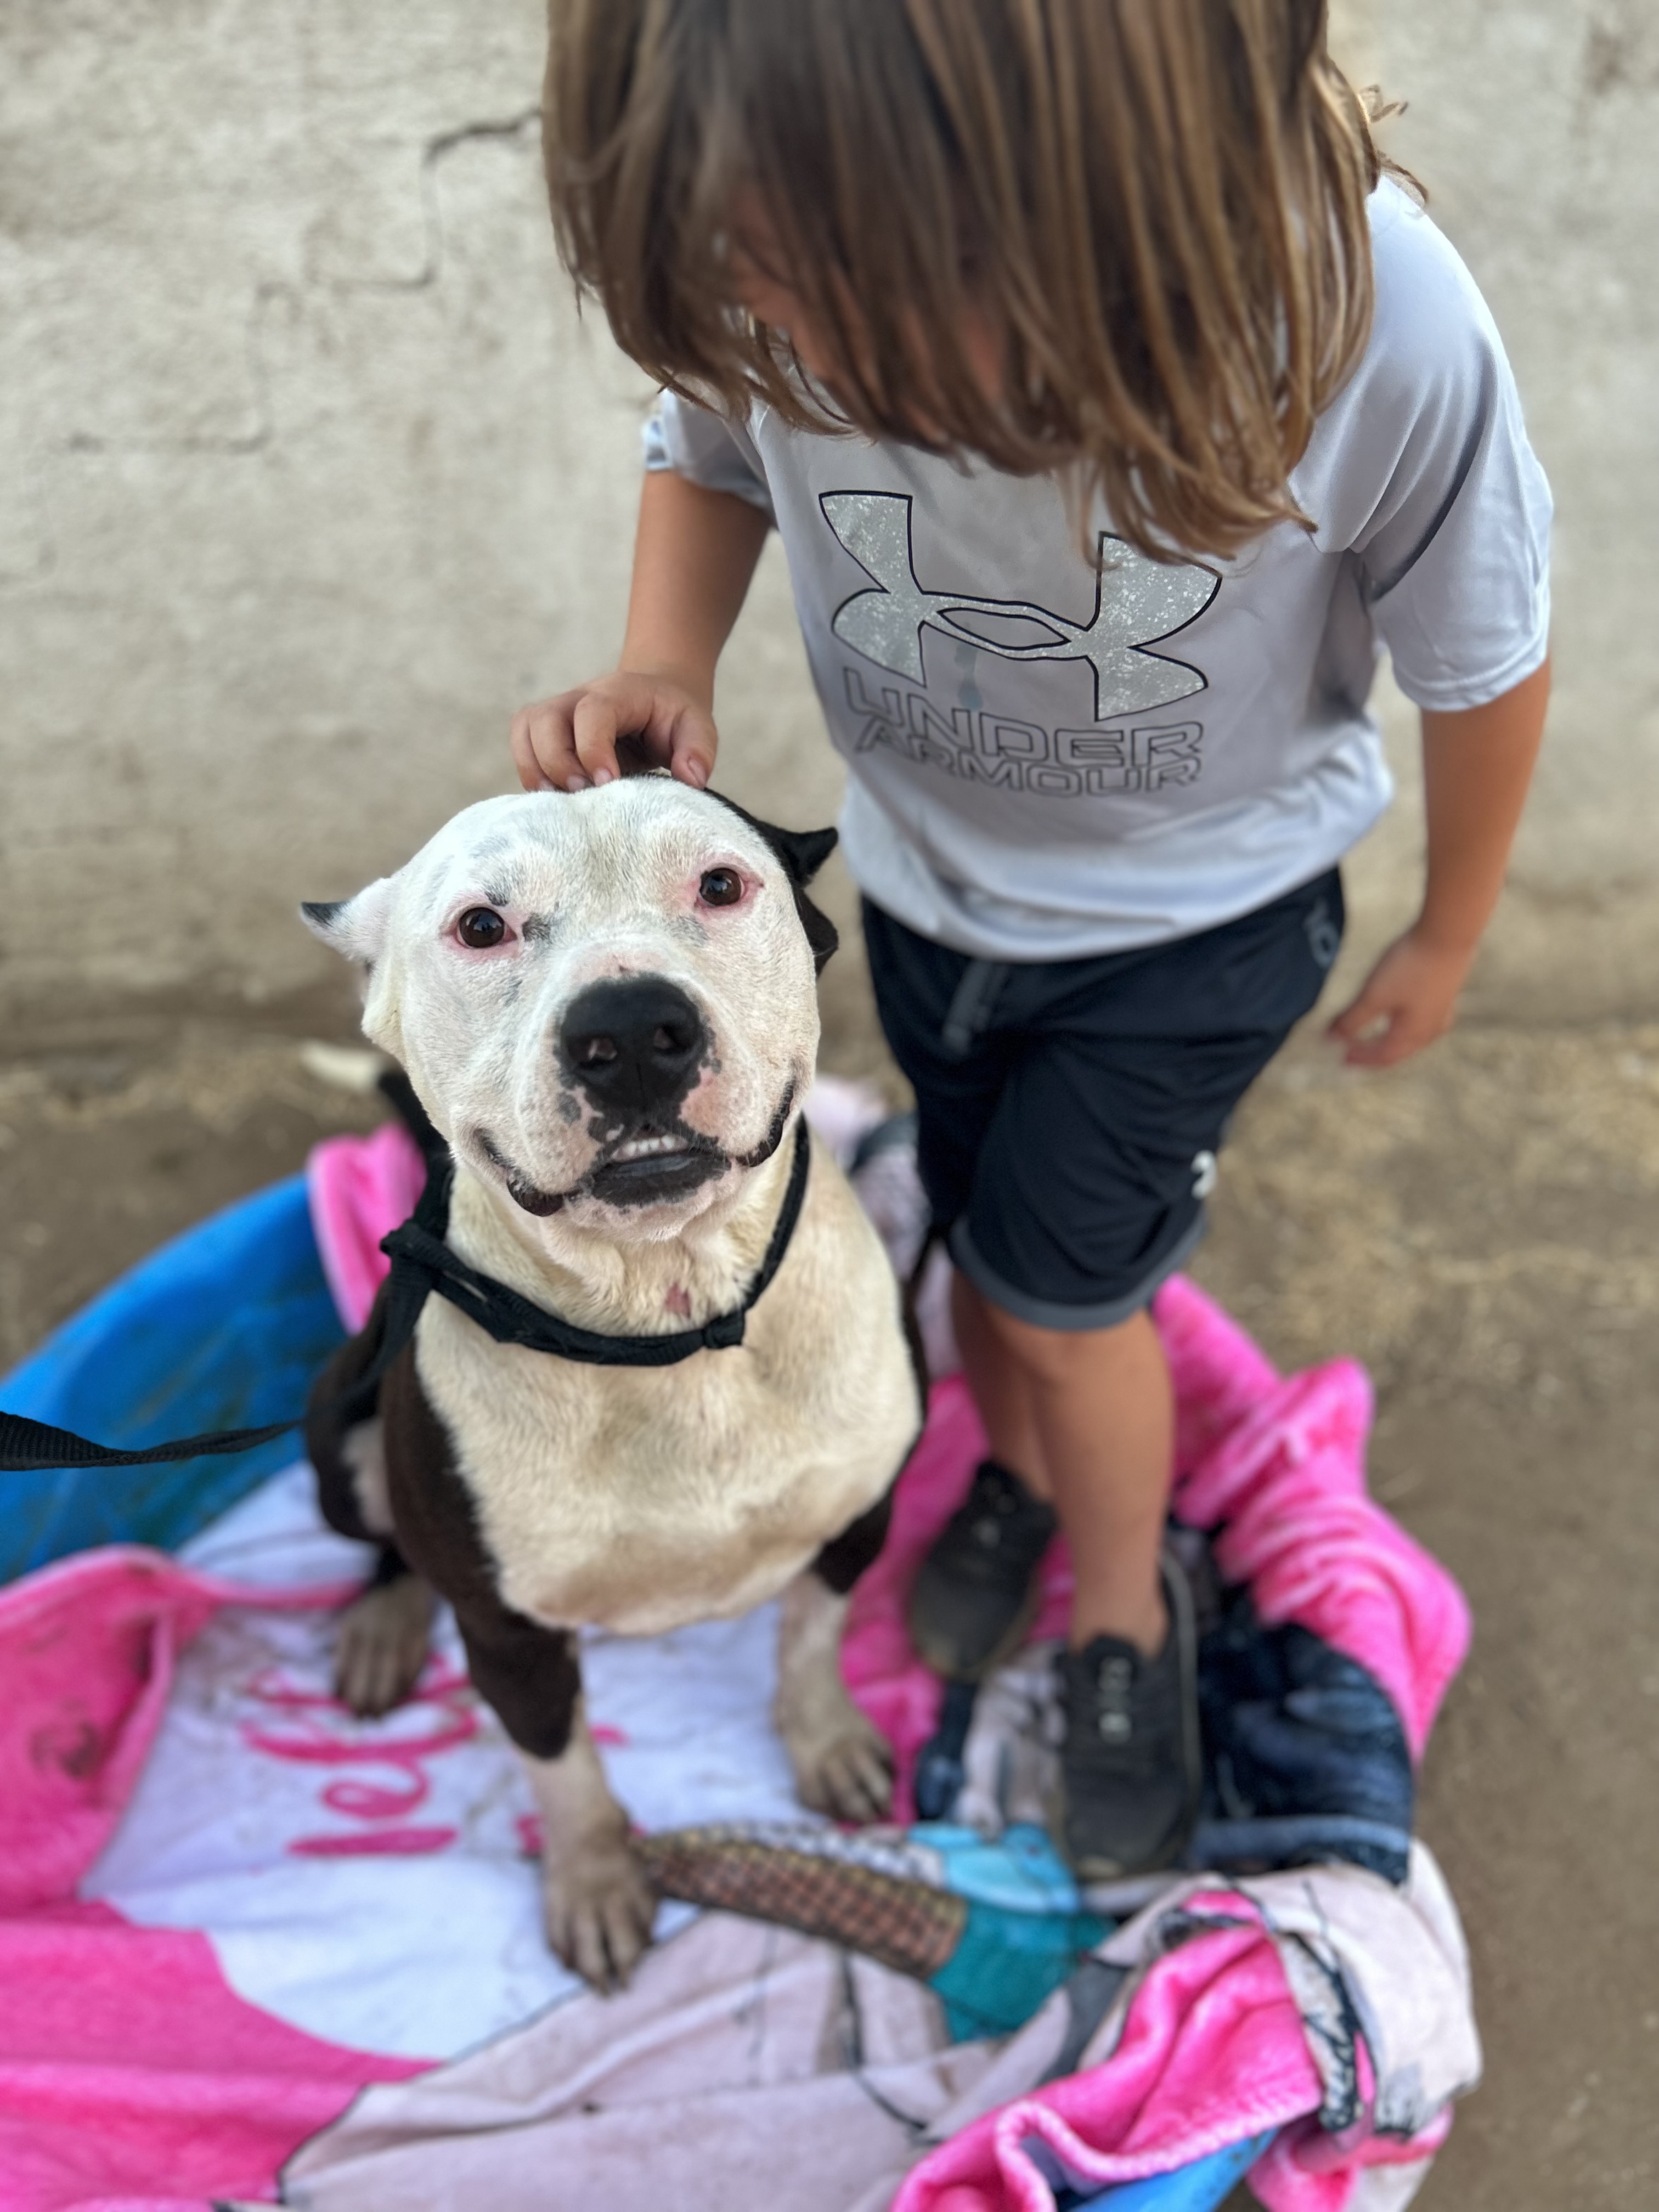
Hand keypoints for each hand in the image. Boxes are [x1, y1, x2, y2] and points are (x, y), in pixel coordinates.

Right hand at [510, 669, 717, 792]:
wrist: (654, 698)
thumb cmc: (674, 718)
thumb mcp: (698, 727)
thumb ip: (699, 750)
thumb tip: (690, 778)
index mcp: (618, 693)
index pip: (592, 712)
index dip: (593, 748)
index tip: (607, 783)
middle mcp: (579, 697)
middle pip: (545, 719)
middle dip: (558, 763)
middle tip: (584, 796)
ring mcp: (558, 712)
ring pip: (525, 730)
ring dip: (537, 770)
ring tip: (564, 801)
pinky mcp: (545, 732)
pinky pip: (521, 745)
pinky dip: (530, 773)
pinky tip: (555, 799)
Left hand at [1326, 924, 1475, 1067]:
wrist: (1448, 934)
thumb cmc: (1410, 966)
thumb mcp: (1374, 995)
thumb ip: (1352, 1019)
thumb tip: (1331, 1039)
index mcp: (1412, 1034)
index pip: (1382, 1056)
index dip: (1360, 1058)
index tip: (1340, 1056)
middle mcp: (1431, 1029)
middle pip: (1398, 1050)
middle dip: (1373, 1052)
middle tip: (1352, 1051)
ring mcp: (1442, 1012)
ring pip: (1413, 1038)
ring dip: (1390, 1040)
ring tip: (1375, 1038)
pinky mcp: (1445, 994)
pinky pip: (1423, 1022)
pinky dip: (1405, 1026)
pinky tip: (1403, 1016)